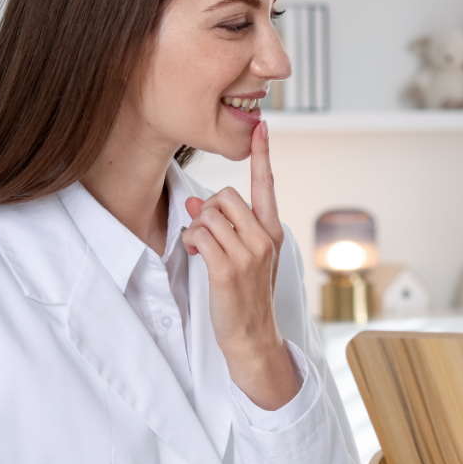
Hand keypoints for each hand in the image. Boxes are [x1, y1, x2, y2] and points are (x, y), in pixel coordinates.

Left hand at [181, 121, 297, 408]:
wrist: (252, 336)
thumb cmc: (246, 296)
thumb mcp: (244, 257)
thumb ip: (225, 227)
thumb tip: (195, 201)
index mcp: (272, 232)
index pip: (266, 186)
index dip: (263, 155)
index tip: (262, 127)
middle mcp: (264, 239)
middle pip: (225, 196)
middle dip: (208, 211)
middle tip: (206, 235)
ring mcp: (249, 254)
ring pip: (209, 215)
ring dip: (196, 230)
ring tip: (202, 250)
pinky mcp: (228, 269)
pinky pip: (199, 235)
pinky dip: (190, 242)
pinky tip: (196, 256)